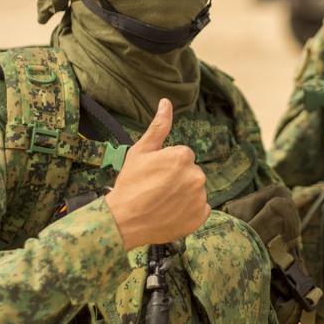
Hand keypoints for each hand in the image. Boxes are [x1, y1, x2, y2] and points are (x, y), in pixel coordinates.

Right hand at [105, 98, 209, 250]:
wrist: (124, 221)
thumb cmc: (130, 184)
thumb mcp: (141, 151)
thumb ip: (159, 127)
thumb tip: (166, 102)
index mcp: (183, 156)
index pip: (183, 156)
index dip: (167, 165)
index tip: (154, 175)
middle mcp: (197, 175)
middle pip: (190, 172)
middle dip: (177, 178)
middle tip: (156, 189)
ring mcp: (200, 198)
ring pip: (195, 190)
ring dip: (184, 194)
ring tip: (162, 202)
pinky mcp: (200, 217)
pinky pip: (200, 208)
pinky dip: (189, 211)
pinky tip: (172, 212)